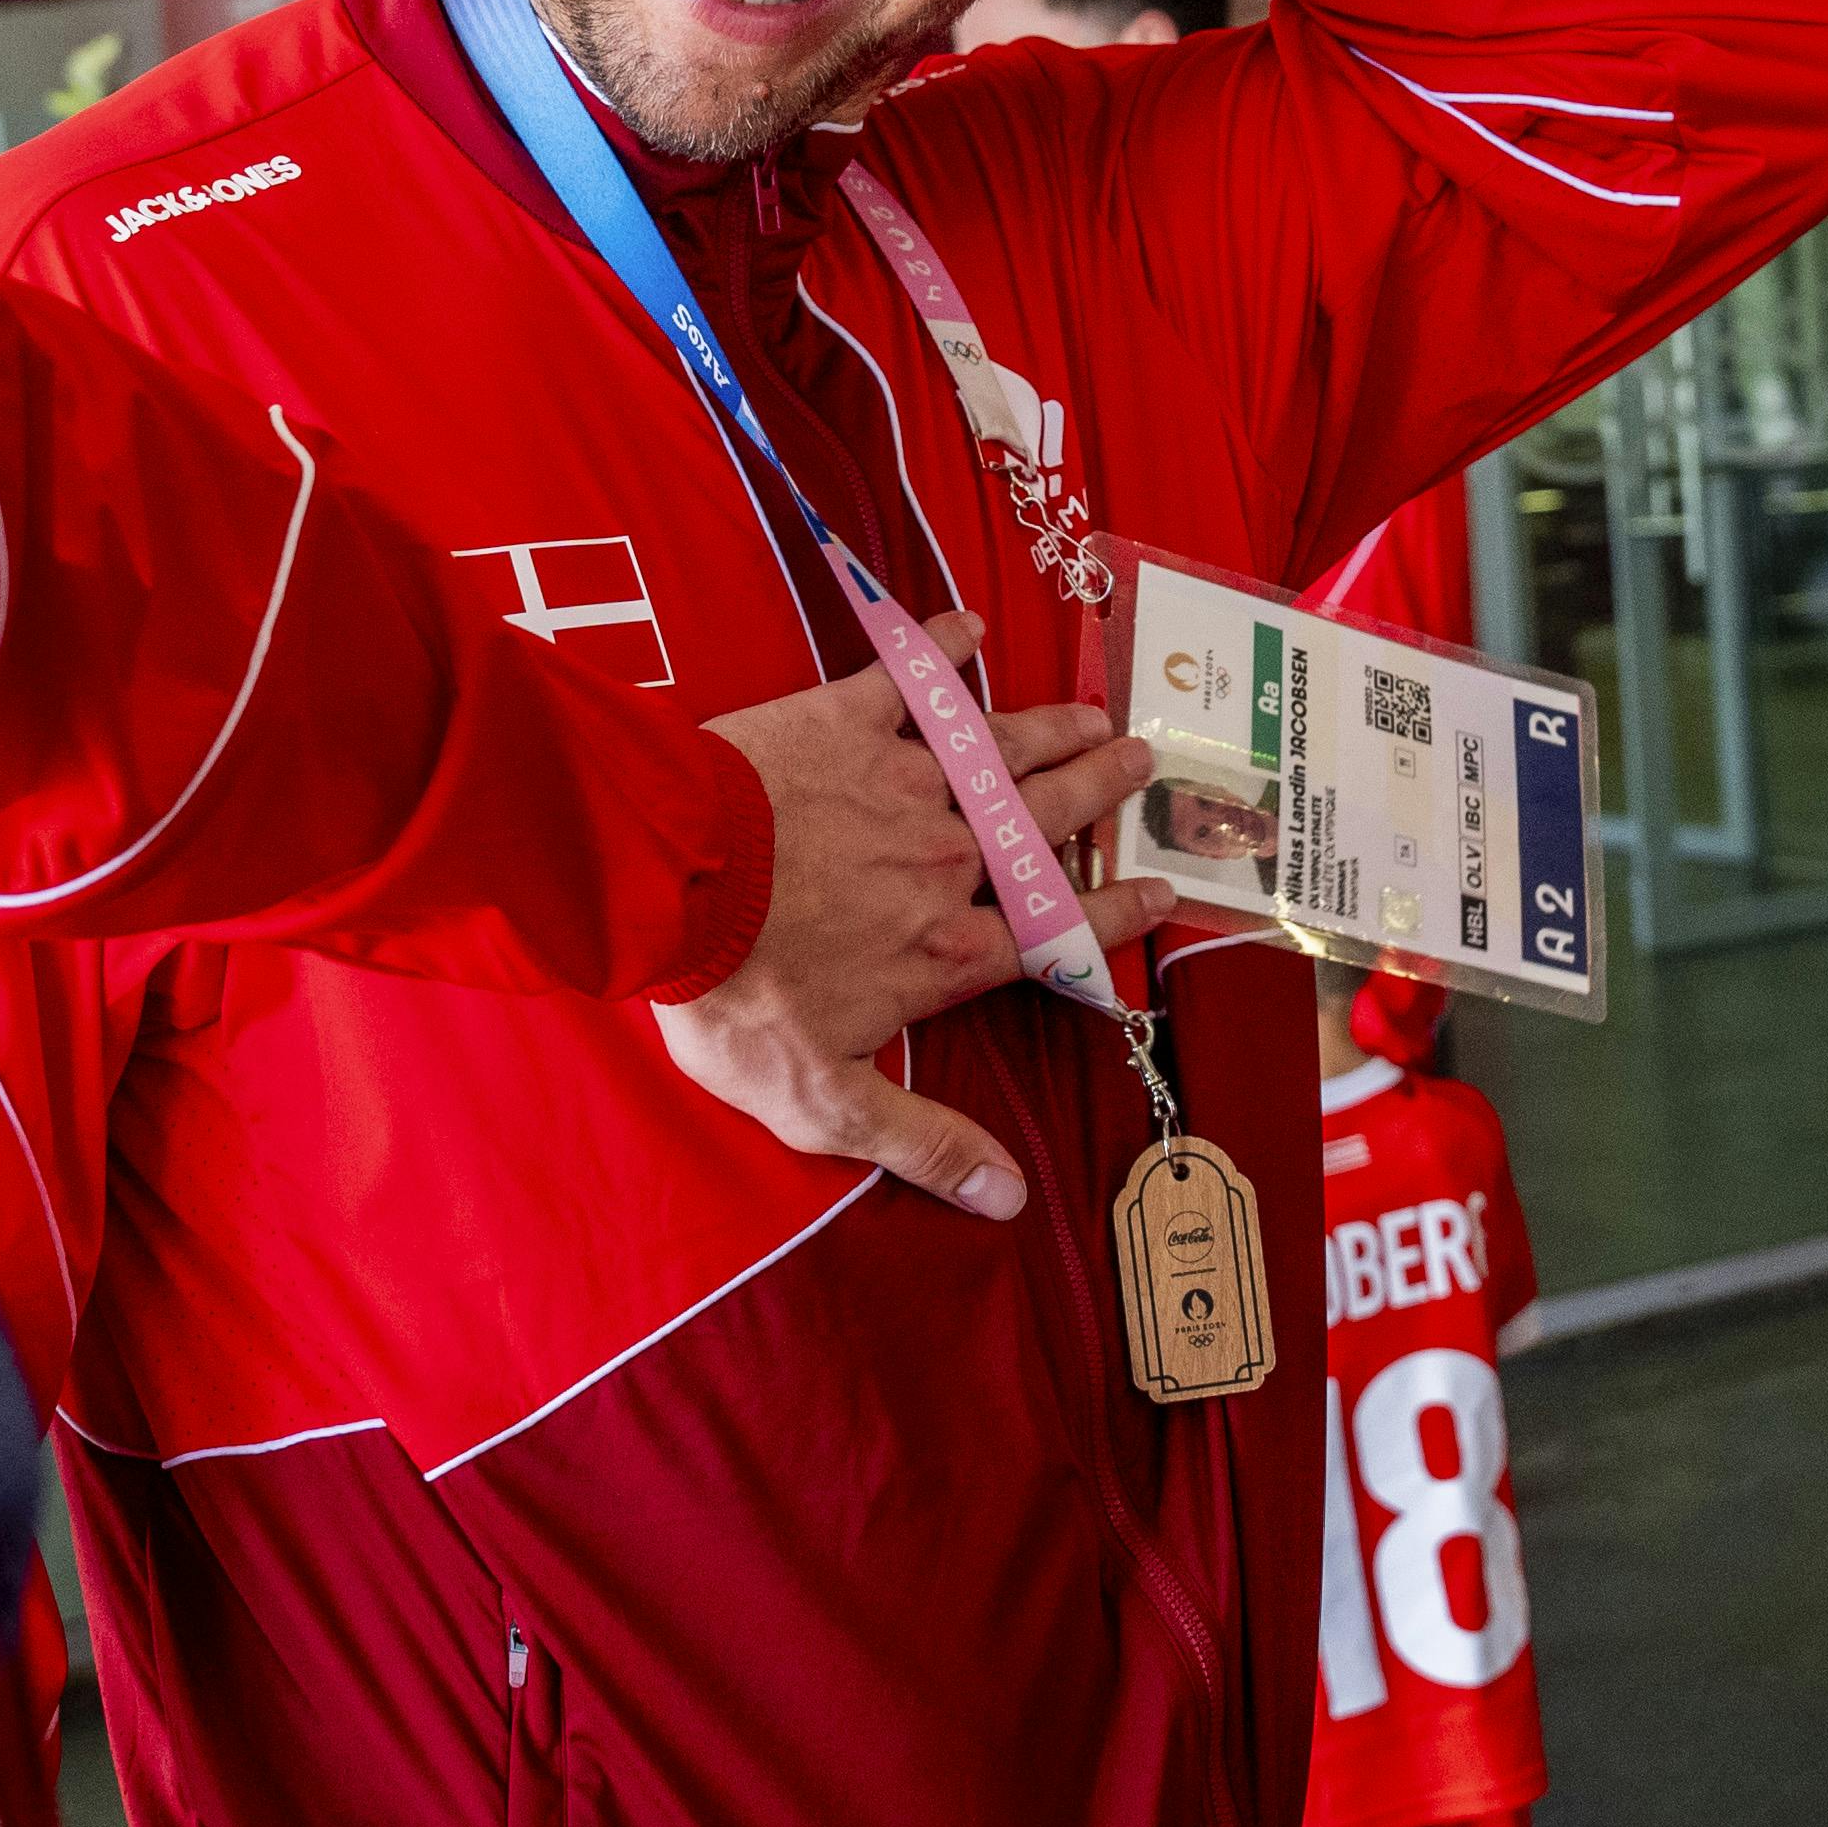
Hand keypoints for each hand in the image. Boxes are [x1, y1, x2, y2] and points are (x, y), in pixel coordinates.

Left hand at [662, 613, 1168, 1218]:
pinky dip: (941, 648)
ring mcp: (901, 781)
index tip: (1161, 890)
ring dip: (1052, 730)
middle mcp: (946, 858)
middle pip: (1045, 821)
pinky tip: (968, 626)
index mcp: (948, 948)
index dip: (1113, 914)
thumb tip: (1010, 1200)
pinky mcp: (845, 721)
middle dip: (1101, 792)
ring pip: (999, 750)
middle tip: (1145, 762)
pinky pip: (909, 678)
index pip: (1053, 932)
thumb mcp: (826, 1102)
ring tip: (1096, 714)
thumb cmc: (738, 999)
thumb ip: (922, 1143)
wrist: (666, 883)